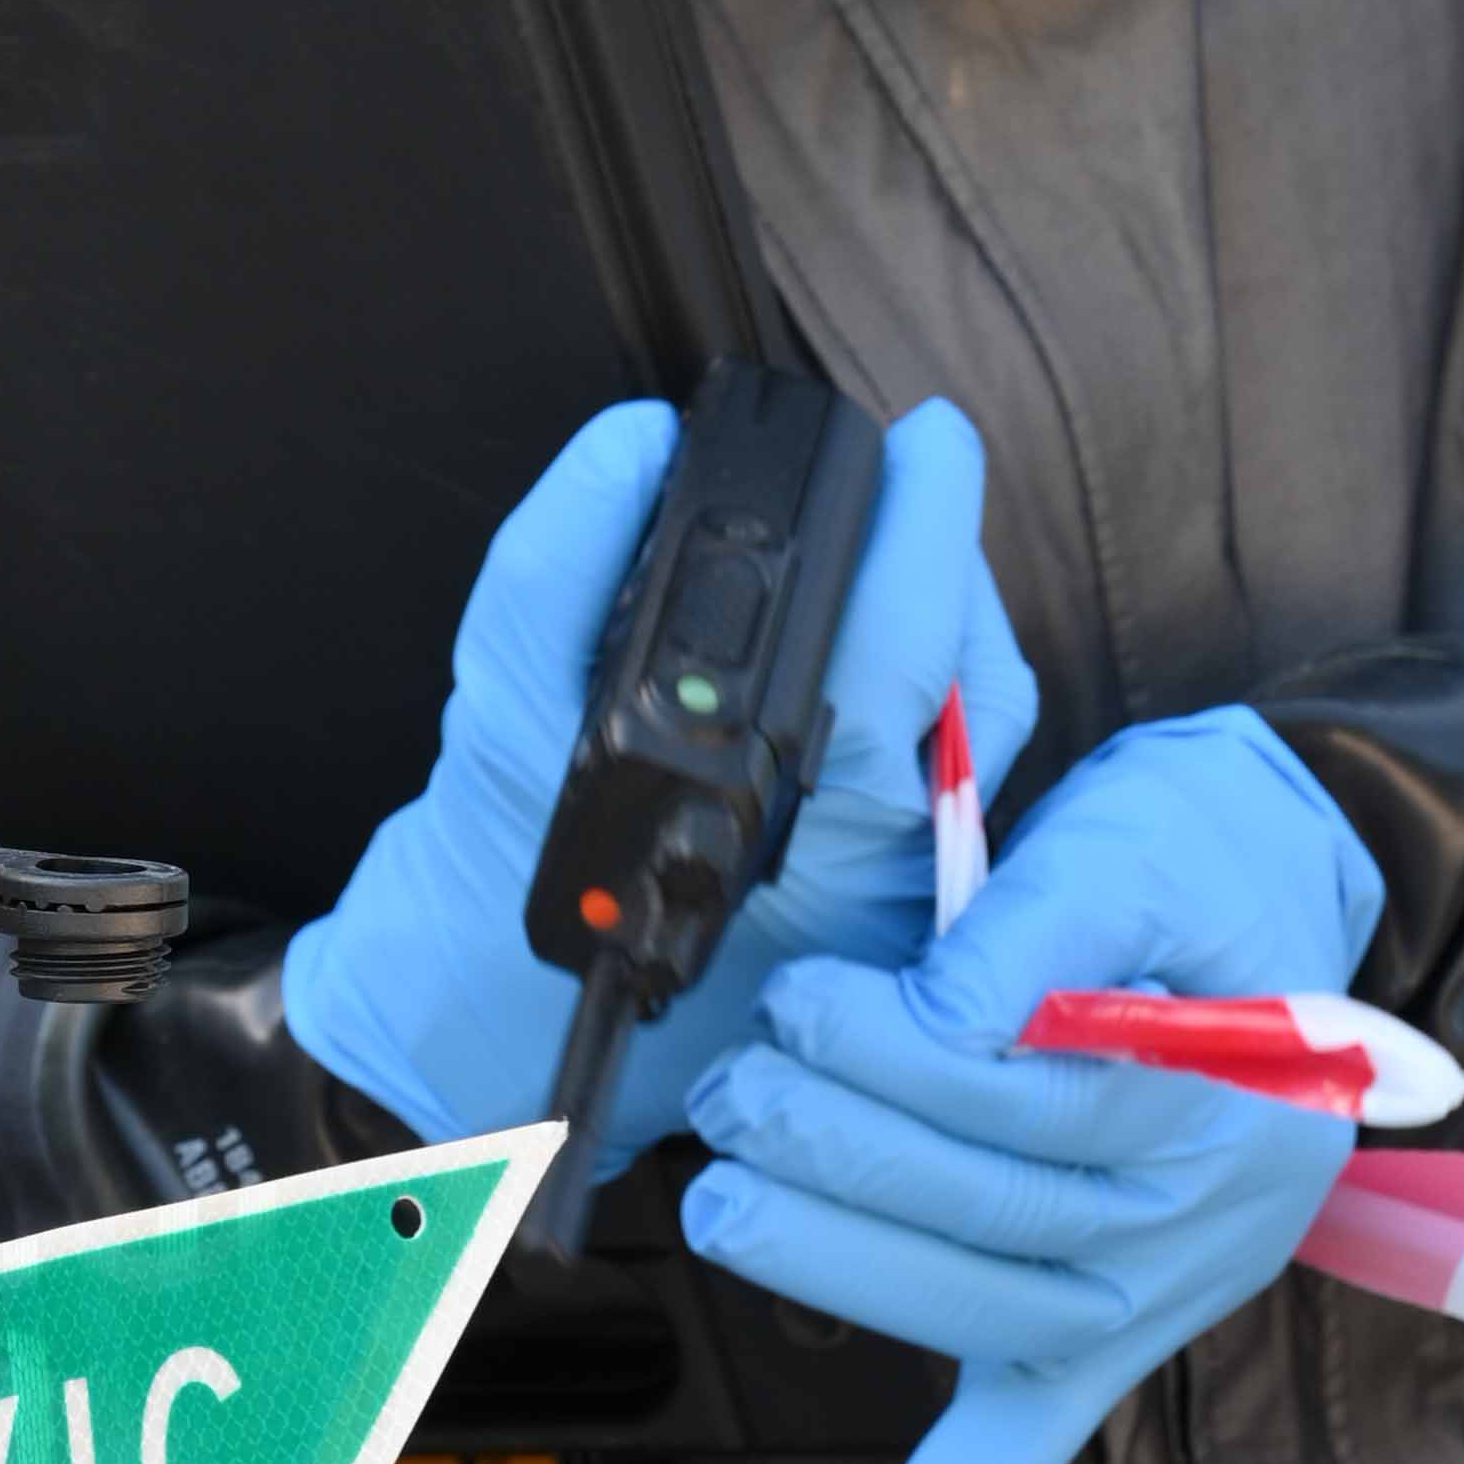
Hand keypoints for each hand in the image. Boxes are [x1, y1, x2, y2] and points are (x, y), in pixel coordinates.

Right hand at [280, 394, 1036, 1156]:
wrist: (486, 1026)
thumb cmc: (494, 880)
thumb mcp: (498, 703)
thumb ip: (559, 564)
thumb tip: (636, 443)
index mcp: (765, 836)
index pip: (896, 666)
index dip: (926, 536)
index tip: (928, 436)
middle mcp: (855, 885)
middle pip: (969, 692)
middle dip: (952, 557)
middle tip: (919, 466)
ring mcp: (888, 910)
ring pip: (976, 736)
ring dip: (953, 623)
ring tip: (901, 544)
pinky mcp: (894, 916)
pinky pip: (954, 778)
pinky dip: (936, 692)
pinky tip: (887, 641)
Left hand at [679, 706, 1383, 1463]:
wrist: (1290, 898)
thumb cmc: (1202, 867)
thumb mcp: (1143, 838)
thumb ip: (1045, 921)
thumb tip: (941, 1013)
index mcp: (1227, 1097)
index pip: (1036, 1095)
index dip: (900, 1055)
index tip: (802, 1004)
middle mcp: (1203, 1222)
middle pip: (996, 1208)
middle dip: (838, 1153)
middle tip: (736, 1093)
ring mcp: (1160, 1291)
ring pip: (986, 1308)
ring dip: (840, 1268)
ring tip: (723, 1200)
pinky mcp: (1112, 1327)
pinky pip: (1039, 1434)